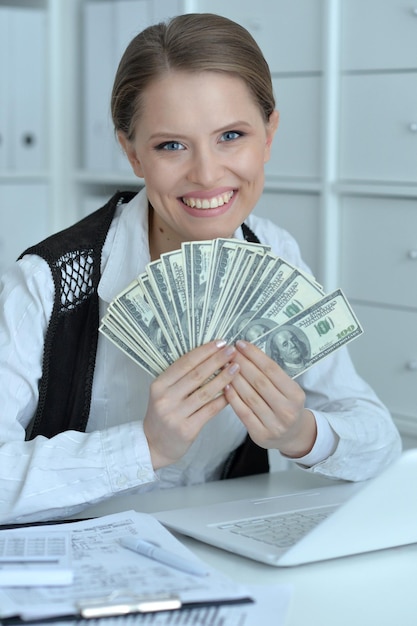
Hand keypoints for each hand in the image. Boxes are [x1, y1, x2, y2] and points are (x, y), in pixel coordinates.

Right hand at [143, 340, 239, 469]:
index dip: (204, 351)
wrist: (153, 445)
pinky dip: (223, 399)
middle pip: (196, 375)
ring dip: (223, 378)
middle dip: (216, 360)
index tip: (220, 343)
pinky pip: (210, 410)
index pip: (184, 363)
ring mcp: (176, 415)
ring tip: (236, 367)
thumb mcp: (163, 393)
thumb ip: (180, 377)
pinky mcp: (187, 430)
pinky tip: (234, 390)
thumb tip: (208, 356)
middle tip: (232, 351)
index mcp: (159, 385)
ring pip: (205, 392)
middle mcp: (165, 399)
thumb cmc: (163, 414)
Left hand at [224, 340, 316, 457]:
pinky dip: (233, 398)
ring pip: (250, 397)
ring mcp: (274, 425)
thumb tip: (247, 352)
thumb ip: (272, 375)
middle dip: (242, 364)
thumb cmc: (286, 406)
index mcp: (296, 394)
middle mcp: (287, 410)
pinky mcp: (260, 434)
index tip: (241, 344)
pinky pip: (243, 413)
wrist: (292, 436)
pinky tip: (226, 386)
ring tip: (224, 366)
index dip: (254, 355)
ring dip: (235, 379)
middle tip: (229, 352)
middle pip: (259, 382)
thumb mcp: (288, 390)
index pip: (272, 370)